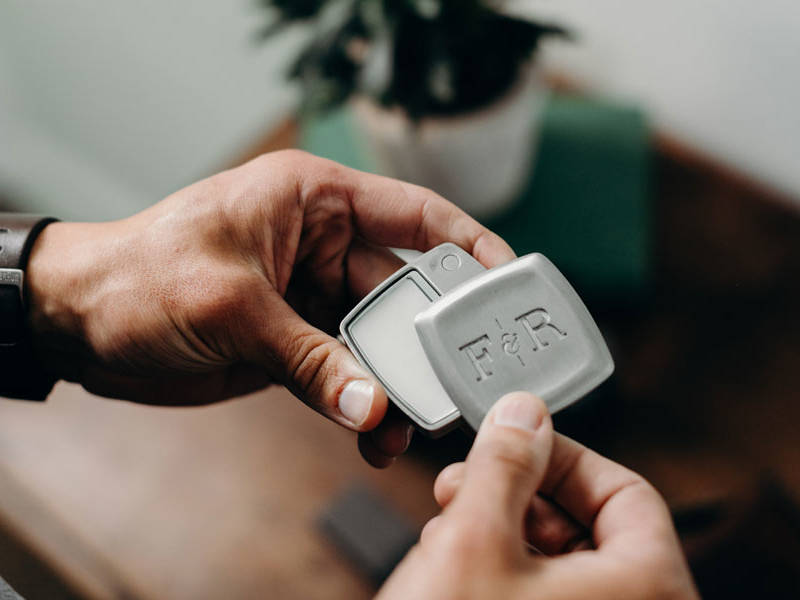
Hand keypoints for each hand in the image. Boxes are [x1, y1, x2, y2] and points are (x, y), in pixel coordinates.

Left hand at [25, 150, 514, 465]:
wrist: (77, 322)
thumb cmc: (139, 275)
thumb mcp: (233, 306)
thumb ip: (310, 358)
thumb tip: (373, 408)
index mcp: (312, 201)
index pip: (413, 214)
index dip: (468, 244)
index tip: (507, 280)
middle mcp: (319, 245)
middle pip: (401, 292)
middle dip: (427, 340)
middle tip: (453, 383)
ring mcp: (308, 298)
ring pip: (376, 342)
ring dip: (393, 384)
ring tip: (404, 424)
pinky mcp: (293, 343)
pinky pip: (344, 374)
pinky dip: (359, 403)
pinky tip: (369, 431)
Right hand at [378, 392, 698, 598]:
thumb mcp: (474, 538)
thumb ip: (505, 463)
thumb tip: (523, 413)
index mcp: (645, 588)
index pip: (626, 491)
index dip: (565, 456)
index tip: (516, 439)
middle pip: (589, 527)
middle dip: (519, 494)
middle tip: (468, 480)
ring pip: (559, 565)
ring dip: (501, 530)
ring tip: (448, 523)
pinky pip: (542, 599)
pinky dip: (500, 572)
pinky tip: (451, 564)